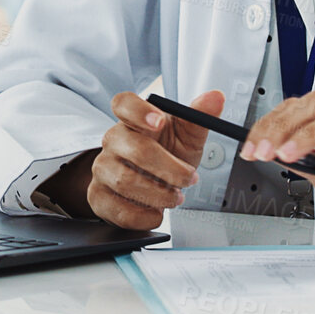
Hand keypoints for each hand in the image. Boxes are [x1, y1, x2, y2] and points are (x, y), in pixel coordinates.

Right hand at [81, 90, 222, 229]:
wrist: (149, 186)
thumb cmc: (167, 155)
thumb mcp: (186, 137)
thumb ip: (199, 117)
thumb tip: (215, 98)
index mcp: (132, 120)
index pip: (123, 104)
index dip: (139, 111)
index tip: (160, 121)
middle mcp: (113, 141)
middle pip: (134, 147)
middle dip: (168, 167)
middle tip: (189, 178)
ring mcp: (102, 169)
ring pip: (125, 181)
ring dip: (158, 193)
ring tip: (175, 197)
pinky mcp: (99, 198)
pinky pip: (117, 209)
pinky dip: (144, 215)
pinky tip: (157, 212)